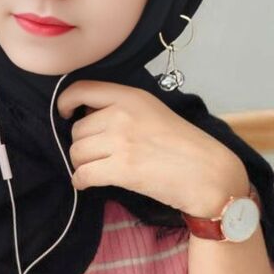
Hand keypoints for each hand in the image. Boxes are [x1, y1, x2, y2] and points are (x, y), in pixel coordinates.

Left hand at [56, 80, 248, 216]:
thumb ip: (122, 108)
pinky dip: (80, 181)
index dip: (65, 102)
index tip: (64, 114)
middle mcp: (122, 114)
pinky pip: (83, 174)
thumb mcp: (153, 112)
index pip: (82, 90)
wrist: (208, 172)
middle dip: (81, 145)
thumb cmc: (183, 145)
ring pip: (77, 153)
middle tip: (95, 155)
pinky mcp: (122, 168)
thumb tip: (87, 116)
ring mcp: (121, 141)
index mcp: (130, 96)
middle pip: (77, 129)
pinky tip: (86, 183)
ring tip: (94, 170)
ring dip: (80, 164)